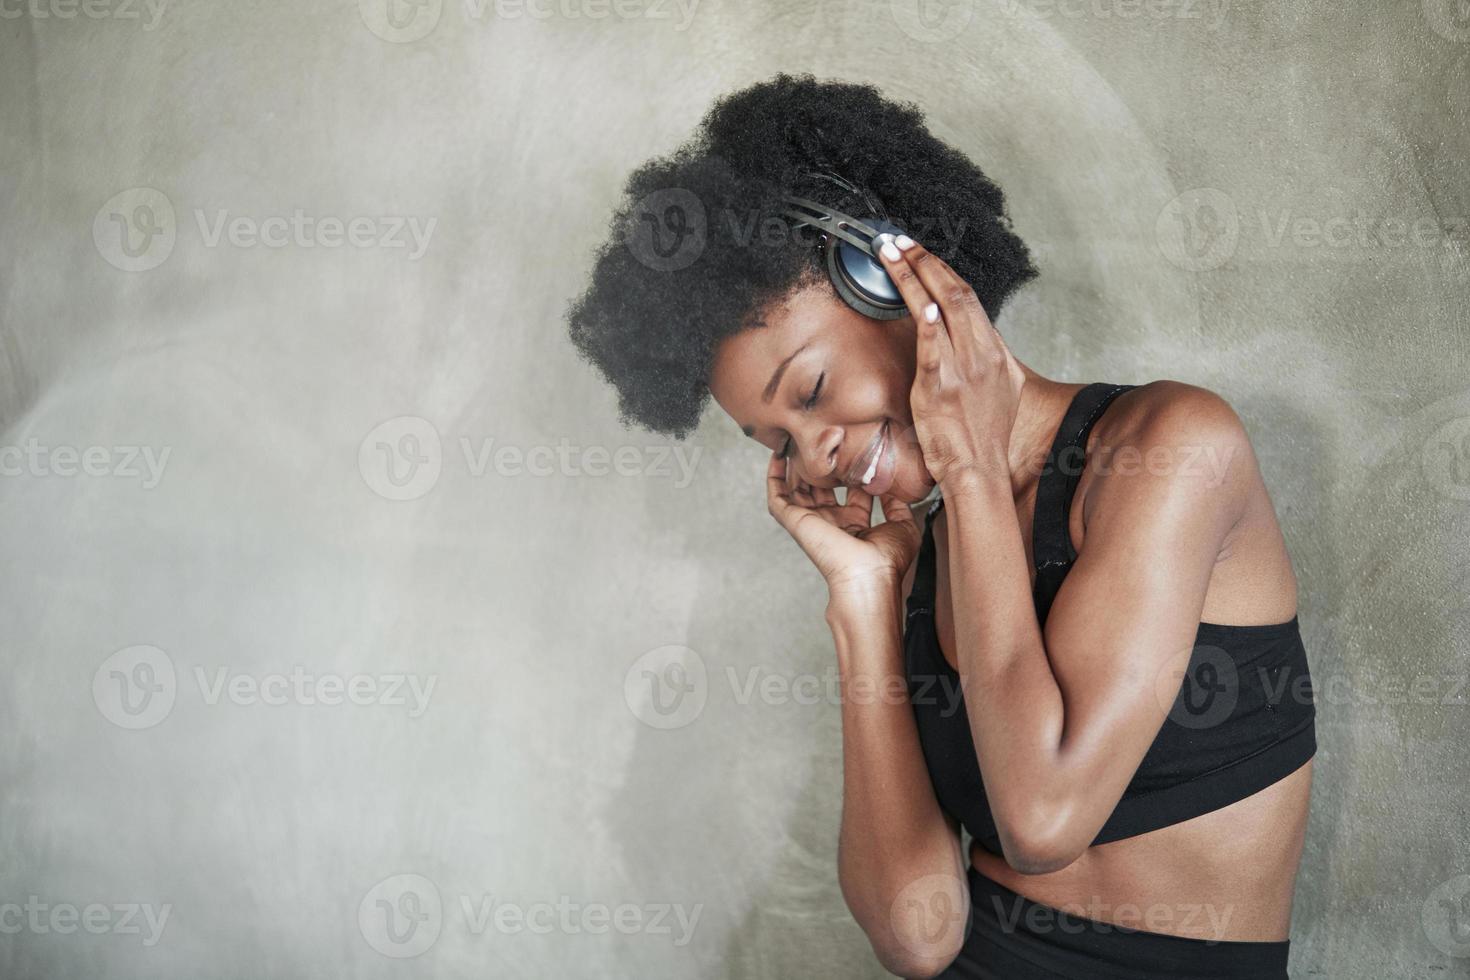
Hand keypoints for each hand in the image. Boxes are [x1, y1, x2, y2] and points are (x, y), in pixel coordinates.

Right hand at [765, 452, 920, 595]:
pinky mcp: (795, 521)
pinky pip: (777, 496)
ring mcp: (812, 522)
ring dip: (797, 465)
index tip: (861, 449)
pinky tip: (778, 455)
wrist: (868, 577)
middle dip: (825, 466)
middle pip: (823, 488)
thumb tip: (895, 486)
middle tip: (827, 439)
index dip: (856, 472)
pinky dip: (775, 476)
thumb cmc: (887, 561)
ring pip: (798, 489)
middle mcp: (832, 523)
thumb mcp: (903, 526)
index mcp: (856, 526)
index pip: (853, 493)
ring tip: (799, 438)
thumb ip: (898, 505)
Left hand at [877, 236, 1025, 486]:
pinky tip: (918, 304)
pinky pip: (933, 350)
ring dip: (912, 277)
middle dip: (924, 261)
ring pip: (939, 309)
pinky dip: (927, 324)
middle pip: (953, 292)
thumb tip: (976, 338)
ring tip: (890, 253)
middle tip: (899, 240)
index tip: (921, 251)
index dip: (941, 269)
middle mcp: (979, 354)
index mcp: (992, 351)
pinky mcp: (940, 389)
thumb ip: (988, 359)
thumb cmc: (985, 435)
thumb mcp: (1000, 390)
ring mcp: (960, 370)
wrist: (980, 469)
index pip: (966, 297)